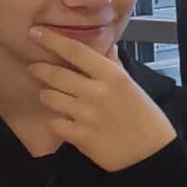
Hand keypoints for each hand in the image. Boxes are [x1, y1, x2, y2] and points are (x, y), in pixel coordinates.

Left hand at [28, 28, 175, 172]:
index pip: (76, 51)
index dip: (52, 40)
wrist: (151, 154)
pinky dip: (55, 120)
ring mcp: (86, 115)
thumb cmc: (145, 117)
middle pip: (56, 74)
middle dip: (40, 69)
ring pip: (49, 97)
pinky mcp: (80, 136)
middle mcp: (96, 92)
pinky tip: (61, 120)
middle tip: (35, 67)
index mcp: (112, 76)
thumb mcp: (132, 86)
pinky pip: (53, 122)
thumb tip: (107, 46)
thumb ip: (114, 65)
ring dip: (47, 95)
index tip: (35, 32)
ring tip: (51, 96)